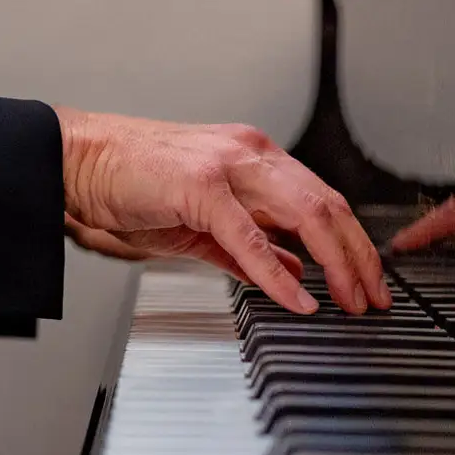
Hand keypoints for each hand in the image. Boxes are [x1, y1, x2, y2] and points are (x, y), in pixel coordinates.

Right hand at [55, 108, 388, 314]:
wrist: (79, 161)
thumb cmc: (133, 185)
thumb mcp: (204, 224)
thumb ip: (251, 248)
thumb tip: (294, 272)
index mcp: (256, 158)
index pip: (324, 200)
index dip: (353, 244)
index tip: (369, 282)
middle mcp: (252, 153)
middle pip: (329, 205)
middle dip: (360, 257)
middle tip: (374, 299)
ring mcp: (229, 166)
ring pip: (306, 213)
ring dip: (336, 264)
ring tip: (350, 301)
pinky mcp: (202, 186)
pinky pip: (252, 236)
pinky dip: (279, 273)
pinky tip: (297, 299)